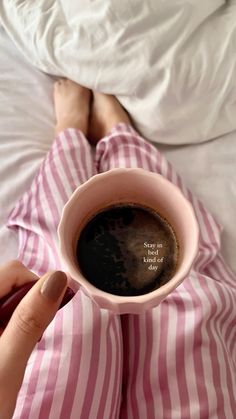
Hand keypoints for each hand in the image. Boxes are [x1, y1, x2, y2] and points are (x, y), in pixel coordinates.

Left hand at [0, 261, 66, 418]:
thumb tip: (57, 279)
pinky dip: (11, 324)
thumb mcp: (6, 367)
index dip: (36, 288)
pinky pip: (1, 313)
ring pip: (5, 298)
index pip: (13, 272)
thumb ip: (29, 321)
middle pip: (8, 282)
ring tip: (17, 346)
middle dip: (29, 303)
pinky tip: (8, 347)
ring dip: (20, 316)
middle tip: (30, 337)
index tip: (48, 316)